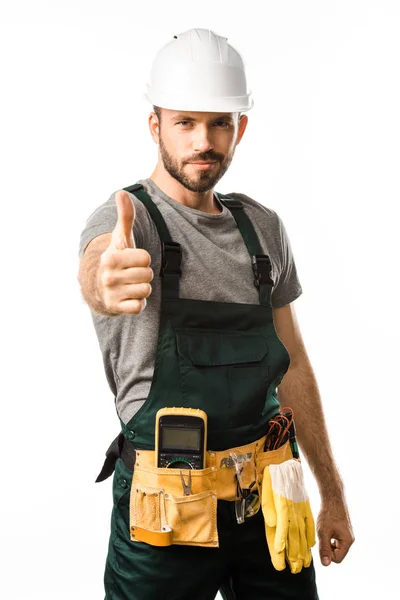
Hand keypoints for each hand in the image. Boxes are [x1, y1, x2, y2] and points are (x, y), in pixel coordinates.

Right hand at [97, 191, 153, 313]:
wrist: (100, 287)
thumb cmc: (117, 258)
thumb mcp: (121, 238)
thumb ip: (125, 217)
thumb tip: (122, 193)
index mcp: (110, 257)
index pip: (146, 258)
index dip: (142, 259)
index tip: (131, 260)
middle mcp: (108, 276)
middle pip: (148, 274)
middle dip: (143, 274)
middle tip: (130, 273)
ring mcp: (111, 294)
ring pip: (146, 290)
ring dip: (141, 288)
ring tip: (129, 284)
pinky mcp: (116, 308)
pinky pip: (140, 306)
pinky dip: (137, 302)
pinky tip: (128, 297)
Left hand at [317, 499, 354, 565]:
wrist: (333, 498)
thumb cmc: (328, 514)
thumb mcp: (323, 532)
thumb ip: (324, 549)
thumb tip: (326, 564)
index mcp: (347, 542)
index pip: (337, 559)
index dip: (327, 554)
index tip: (321, 543)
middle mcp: (350, 540)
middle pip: (338, 554)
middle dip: (328, 548)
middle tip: (322, 536)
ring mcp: (348, 535)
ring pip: (337, 547)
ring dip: (328, 542)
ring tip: (324, 531)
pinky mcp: (345, 530)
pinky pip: (337, 540)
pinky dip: (330, 537)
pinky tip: (326, 528)